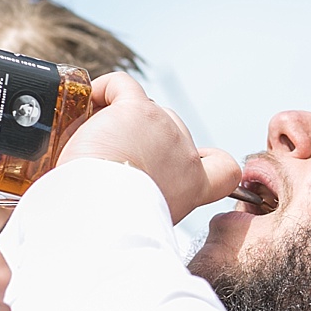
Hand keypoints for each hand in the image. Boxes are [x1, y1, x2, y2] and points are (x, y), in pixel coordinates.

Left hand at [57, 72, 240, 223]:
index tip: (188, 161)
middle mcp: (184, 157)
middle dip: (143, 139)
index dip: (210, 160)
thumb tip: (115, 199)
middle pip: (171, 132)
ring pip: (143, 109)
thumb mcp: (144, 219)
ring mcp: (164, 129)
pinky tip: (87, 104)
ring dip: (119, 119)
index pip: (224, 170)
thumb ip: (146, 203)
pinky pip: (123, 85)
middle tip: (109, 161)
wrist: (101, 215)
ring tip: (91, 140)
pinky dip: (104, 89)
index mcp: (191, 188)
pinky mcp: (137, 111)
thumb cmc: (111, 225)